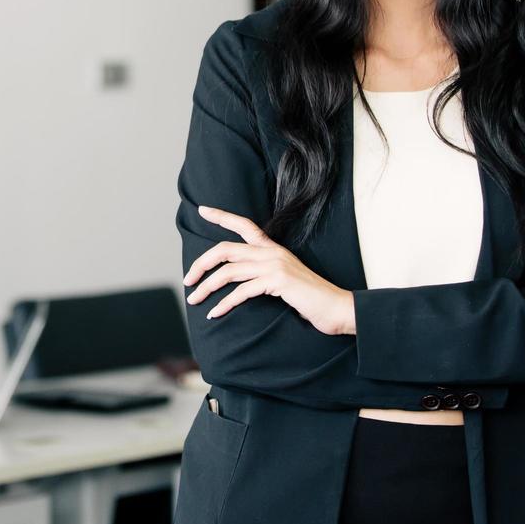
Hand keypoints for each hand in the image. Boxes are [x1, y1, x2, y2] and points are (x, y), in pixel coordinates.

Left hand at [183, 206, 355, 335]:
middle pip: (225, 249)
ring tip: (195, 300)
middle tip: (188, 280)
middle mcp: (271, 252)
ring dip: (207, 287)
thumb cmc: (309, 298)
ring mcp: (274, 265)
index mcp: (272, 248)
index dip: (222, 216)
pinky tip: (215, 313)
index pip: (244, 225)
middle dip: (201, 264)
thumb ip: (263, 273)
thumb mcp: (283, 279)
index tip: (202, 210)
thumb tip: (238, 279)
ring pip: (228, 271)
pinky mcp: (277, 281)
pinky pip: (241, 291)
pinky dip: (224, 304)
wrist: (337, 308)